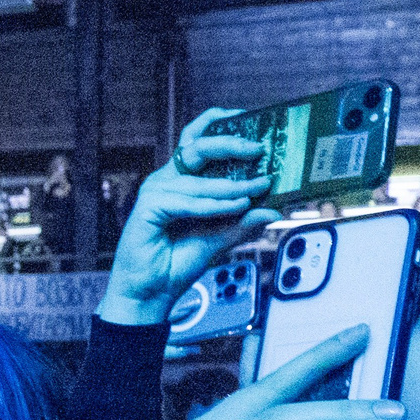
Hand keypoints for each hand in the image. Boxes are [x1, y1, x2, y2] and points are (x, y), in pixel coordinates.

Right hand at [100, 109, 277, 326]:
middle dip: (231, 143)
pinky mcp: (148, 207)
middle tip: (259, 148)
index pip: (199, 142)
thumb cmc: (174, 265)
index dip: (222, 127)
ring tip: (255, 190)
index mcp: (181, 181)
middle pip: (197, 146)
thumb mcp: (219, 240)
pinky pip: (188, 202)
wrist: (150, 293)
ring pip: (199, 179)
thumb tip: (271, 210)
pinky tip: (234, 206)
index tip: (254, 125)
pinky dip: (213, 206)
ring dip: (230, 187)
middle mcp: (167, 181)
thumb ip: (242, 223)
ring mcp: (155, 192)